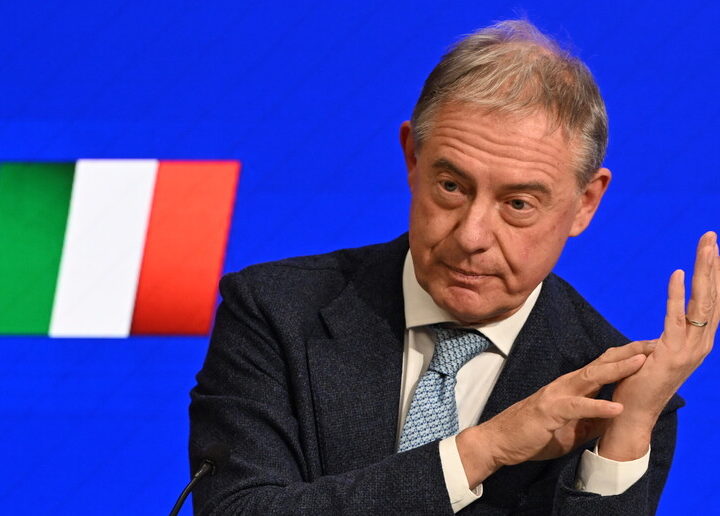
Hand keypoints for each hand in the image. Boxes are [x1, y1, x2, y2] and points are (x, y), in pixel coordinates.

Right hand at [456, 340, 653, 487]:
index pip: (602, 367)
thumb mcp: (571, 429)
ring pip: (590, 378)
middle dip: (627, 354)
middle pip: (600, 364)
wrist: (500, 441)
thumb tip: (618, 418)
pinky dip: (598, 407)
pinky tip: (616, 408)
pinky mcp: (549, 412)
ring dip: (617, 370)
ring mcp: (556, 395)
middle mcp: (565, 385)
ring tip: (641, 363)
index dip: (626, 358)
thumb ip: (592, 420)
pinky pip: (577, 407)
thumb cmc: (534, 434)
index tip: (650, 349)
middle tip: (653, 344)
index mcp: (571, 388)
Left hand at [599, 231, 718, 460]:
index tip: (713, 249)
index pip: (712, 301)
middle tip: (711, 236)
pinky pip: (675, 317)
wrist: (633, 414)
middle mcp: (701, 344)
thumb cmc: (640, 383)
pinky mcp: (671, 353)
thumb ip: (670, 333)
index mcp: (699, 342)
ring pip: (702, 303)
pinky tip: (677, 273)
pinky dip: (677, 294)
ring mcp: (690, 350)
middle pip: (713, 296)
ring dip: (704, 272)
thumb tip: (674, 318)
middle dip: (713, 265)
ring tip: (707, 246)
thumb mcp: (659, 352)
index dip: (714, 275)